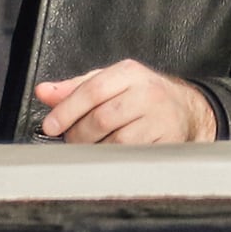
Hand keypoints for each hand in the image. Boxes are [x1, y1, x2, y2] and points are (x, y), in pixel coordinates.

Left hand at [32, 60, 217, 142]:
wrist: (186, 110)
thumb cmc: (143, 96)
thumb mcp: (110, 83)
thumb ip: (76, 88)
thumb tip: (44, 92)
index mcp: (129, 72)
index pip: (91, 90)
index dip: (67, 110)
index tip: (51, 126)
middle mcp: (147, 92)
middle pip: (101, 118)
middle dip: (78, 134)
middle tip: (71, 140)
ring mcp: (159, 118)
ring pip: (115, 141)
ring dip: (95, 149)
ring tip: (90, 148)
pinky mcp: (167, 141)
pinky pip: (132, 156)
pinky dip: (113, 159)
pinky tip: (108, 156)